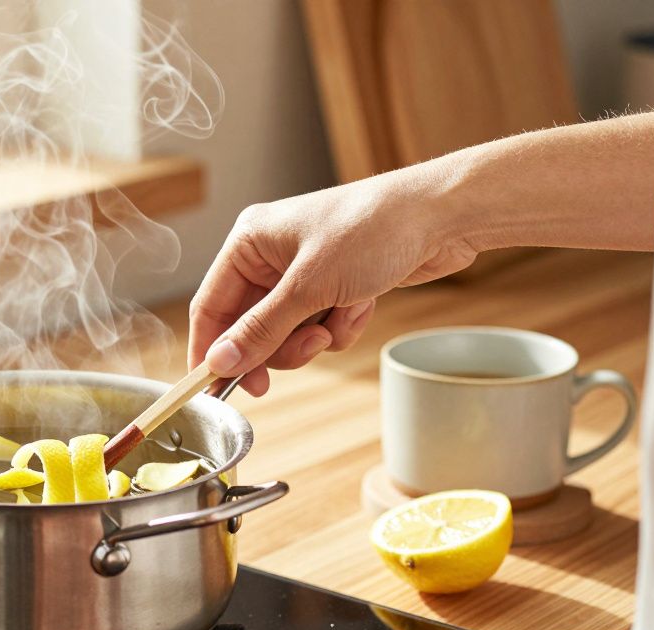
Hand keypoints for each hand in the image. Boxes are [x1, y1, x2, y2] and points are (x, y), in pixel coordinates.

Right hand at [188, 164, 481, 394]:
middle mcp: (271, 255)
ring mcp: (303, 272)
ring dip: (314, 337)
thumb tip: (220, 362)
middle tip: (304, 353)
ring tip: (339, 321)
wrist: (442, 217)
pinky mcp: (334, 285)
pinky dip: (340, 327)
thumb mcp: (309, 287)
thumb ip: (260, 330)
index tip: (212, 389)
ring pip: (286, 333)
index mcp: (250, 241)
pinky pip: (319, 327)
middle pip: (250, 326)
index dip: (210, 349)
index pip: (211, 305)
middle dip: (278, 345)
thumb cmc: (372, 230)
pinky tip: (362, 305)